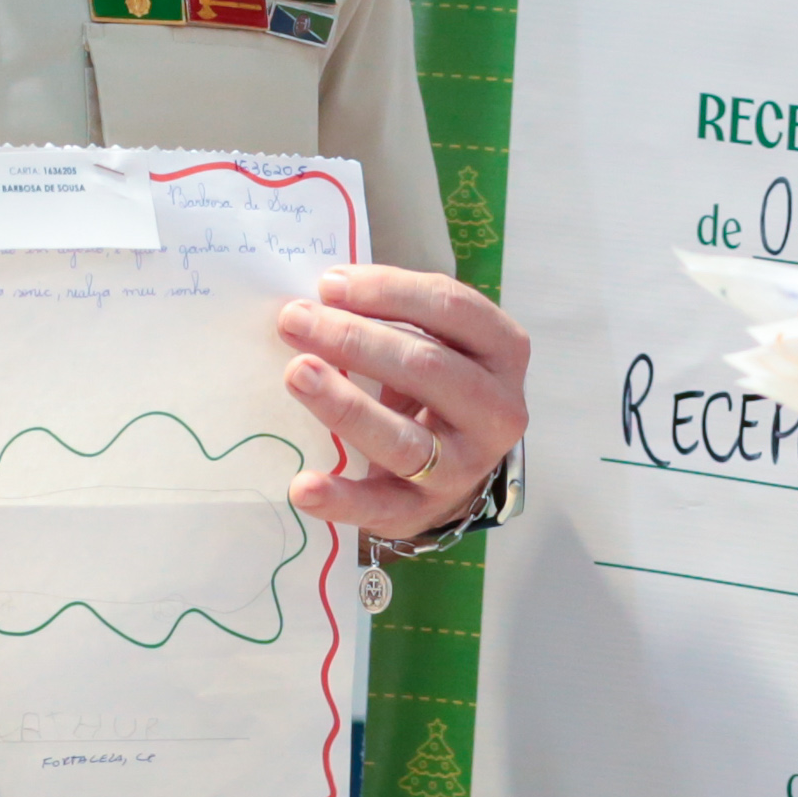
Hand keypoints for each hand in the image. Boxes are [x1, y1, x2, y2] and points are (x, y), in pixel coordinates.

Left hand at [279, 266, 530, 543]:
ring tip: (296, 375)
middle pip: (426, 366)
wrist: (453, 471)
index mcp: (503, 351)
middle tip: (294, 321)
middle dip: (354, 339)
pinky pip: (379, 506)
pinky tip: (302, 486)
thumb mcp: (436, 344)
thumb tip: (318, 297)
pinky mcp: (423, 512)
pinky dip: (339, 498)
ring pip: (405, 439)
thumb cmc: (435, 389)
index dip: (388, 291)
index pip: (451, 308)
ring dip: (346, 405)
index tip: (328, 284)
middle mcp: (496, 411)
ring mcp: (463, 467)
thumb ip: (392, 318)